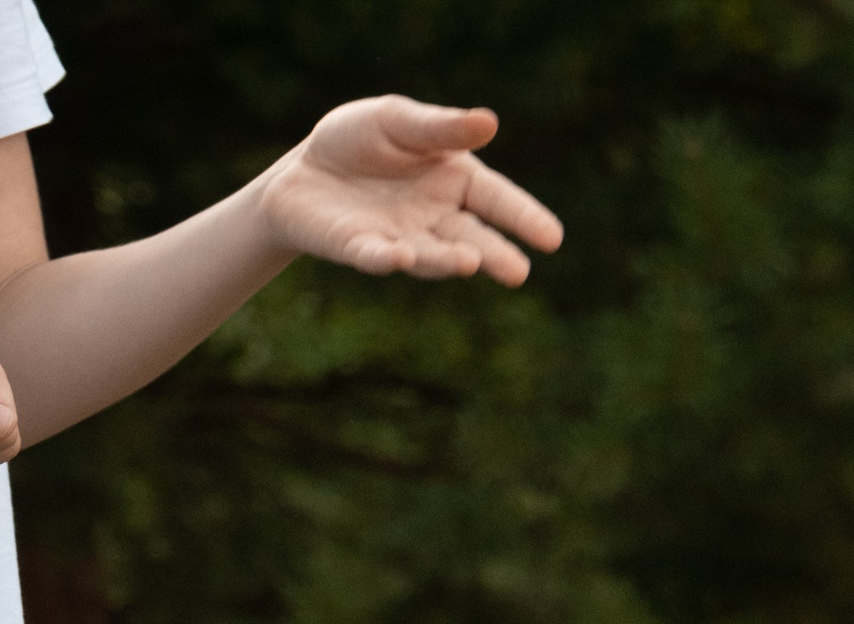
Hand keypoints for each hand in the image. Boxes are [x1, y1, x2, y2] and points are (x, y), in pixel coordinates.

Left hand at [255, 96, 563, 284]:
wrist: (301, 171)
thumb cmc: (358, 141)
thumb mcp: (397, 120)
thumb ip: (440, 128)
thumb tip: (490, 122)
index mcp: (455, 182)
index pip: (497, 200)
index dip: (523, 218)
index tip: (552, 239)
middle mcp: (436, 219)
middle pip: (473, 238)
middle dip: (495, 255)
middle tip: (518, 273)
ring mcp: (402, 239)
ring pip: (431, 254)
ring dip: (448, 260)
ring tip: (469, 262)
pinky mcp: (361, 250)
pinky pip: (376, 256)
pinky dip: (386, 259)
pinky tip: (399, 257)